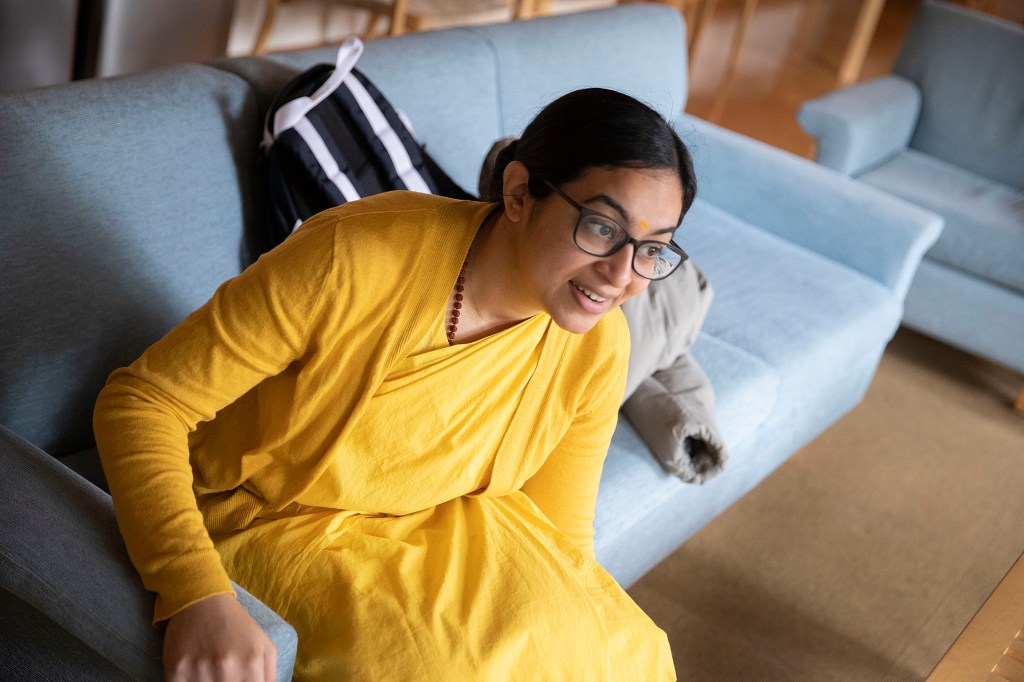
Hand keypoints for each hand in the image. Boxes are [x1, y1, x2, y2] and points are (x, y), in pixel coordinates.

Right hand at [163, 593, 277, 681]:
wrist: (202, 600)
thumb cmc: (236, 625)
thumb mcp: (264, 646)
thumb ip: (270, 677)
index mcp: (251, 663)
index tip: (239, 681)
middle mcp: (226, 668)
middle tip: (224, 675)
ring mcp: (200, 670)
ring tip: (209, 672)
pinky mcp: (176, 670)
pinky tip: (193, 673)